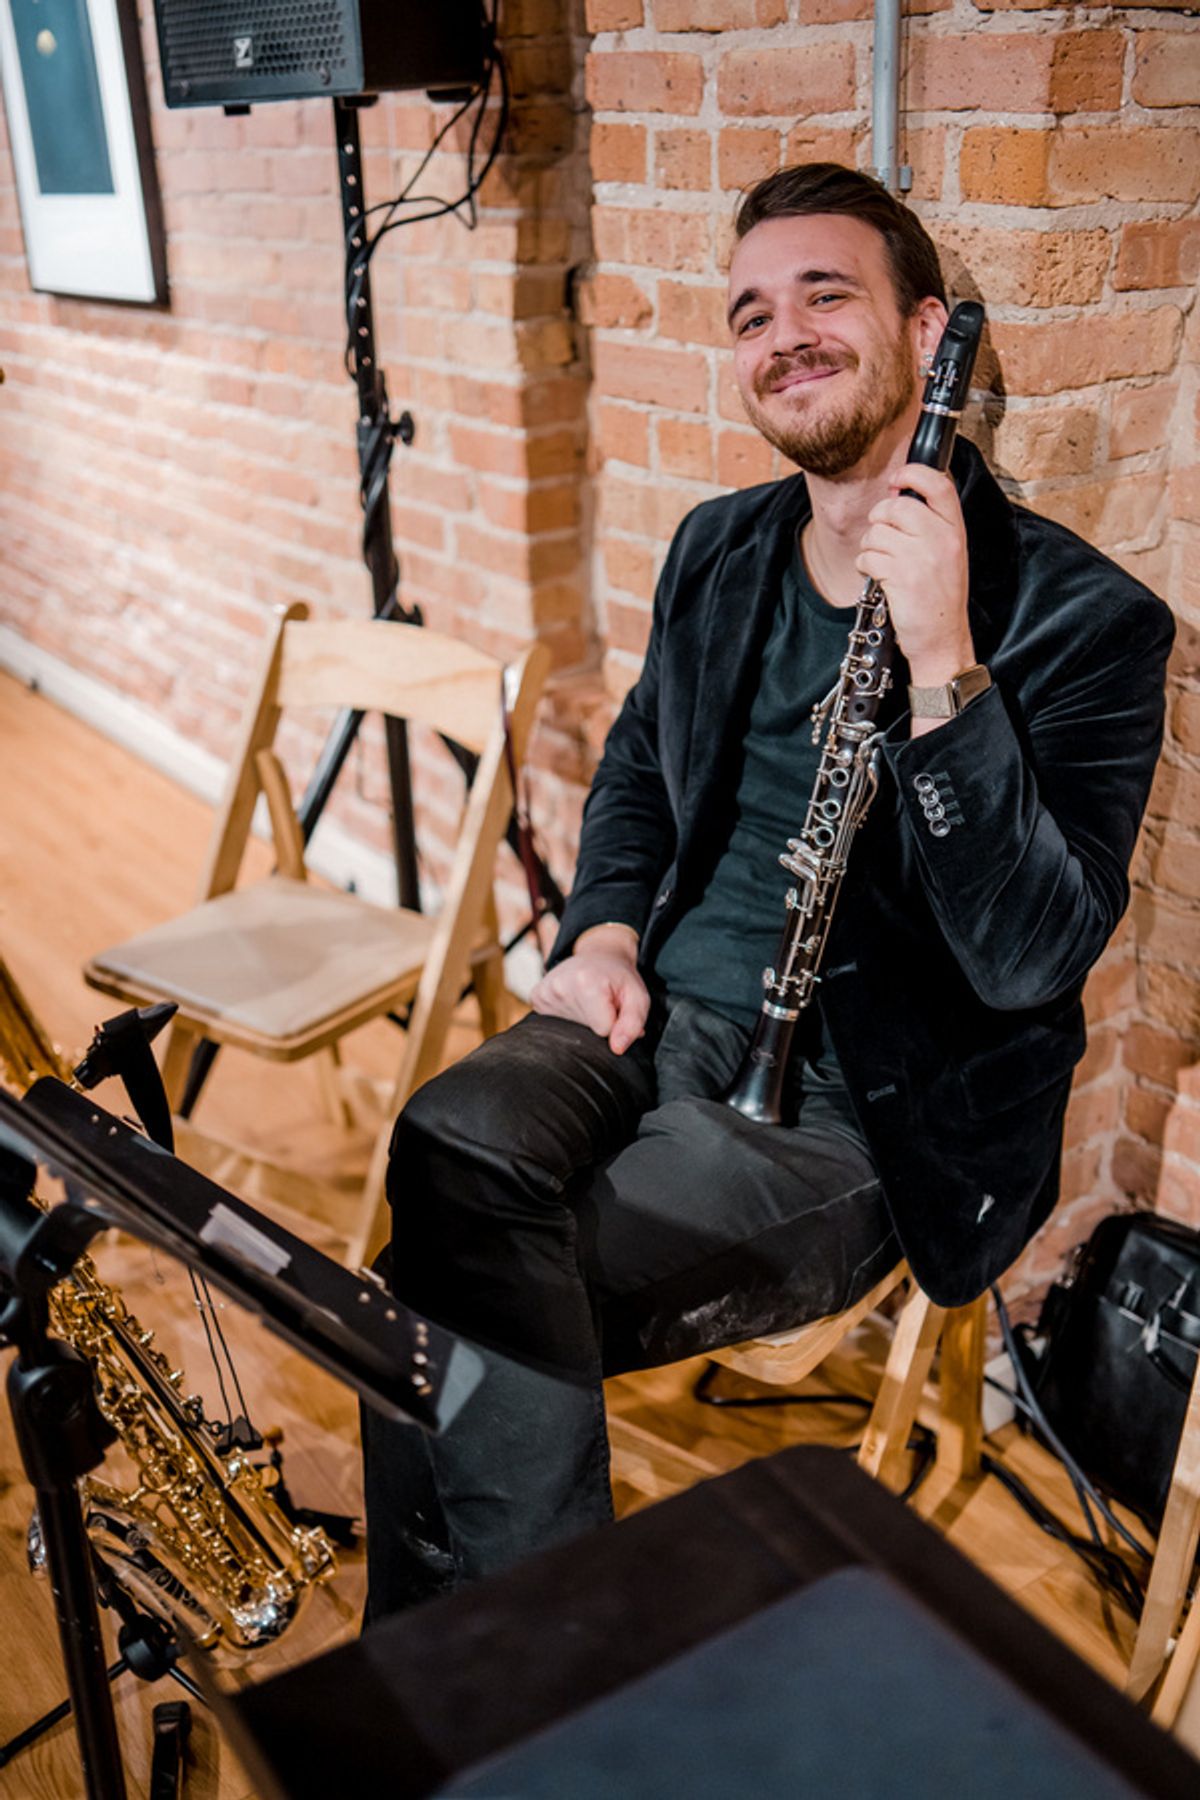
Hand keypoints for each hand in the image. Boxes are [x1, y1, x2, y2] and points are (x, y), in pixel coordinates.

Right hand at [529, 923, 649, 1054]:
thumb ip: (633, 1024)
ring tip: (587, 1000)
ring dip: (582, 1020)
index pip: (603, 1030)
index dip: (613, 1023)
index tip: (613, 1006)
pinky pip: (554, 1024)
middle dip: (596, 1023)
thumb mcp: (637, 997)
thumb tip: (617, 1048)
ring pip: (569, 1030)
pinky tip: (573, 1001)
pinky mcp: (536, 997)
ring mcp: (544, 993)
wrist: (597, 956)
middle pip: (584, 1031)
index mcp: (586, 983)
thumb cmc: (618, 978)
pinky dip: (567, 1017)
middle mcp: (560, 987)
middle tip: (600, 1003)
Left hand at [855, 462, 973, 685]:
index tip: (898, 479)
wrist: (942, 639)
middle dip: (879, 517)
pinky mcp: (901, 578)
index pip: (939, 485)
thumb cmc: (940, 596)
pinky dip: (864, 566)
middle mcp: (942, 540)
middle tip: (880, 533)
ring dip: (869, 546)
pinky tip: (876, 577)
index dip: (914, 473)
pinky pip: (868, 557)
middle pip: (897, 506)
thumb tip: (897, 490)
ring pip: (877, 532)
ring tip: (879, 562)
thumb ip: (930, 523)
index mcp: (956, 530)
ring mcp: (922, 558)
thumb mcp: (948, 553)